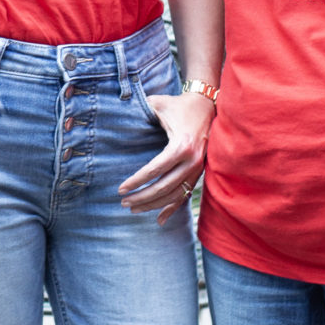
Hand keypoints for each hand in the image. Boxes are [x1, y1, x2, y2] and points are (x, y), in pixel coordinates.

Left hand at [118, 90, 212, 224]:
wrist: (207, 106)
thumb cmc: (178, 105)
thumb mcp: (158, 104)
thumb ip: (140, 110)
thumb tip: (117, 112)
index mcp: (181, 145)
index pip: (155, 169)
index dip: (137, 181)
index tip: (121, 188)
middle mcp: (192, 161)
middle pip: (163, 187)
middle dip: (141, 197)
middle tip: (123, 202)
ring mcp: (197, 169)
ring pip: (173, 194)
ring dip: (153, 205)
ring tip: (133, 208)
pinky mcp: (199, 173)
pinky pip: (185, 195)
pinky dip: (172, 209)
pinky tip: (159, 220)